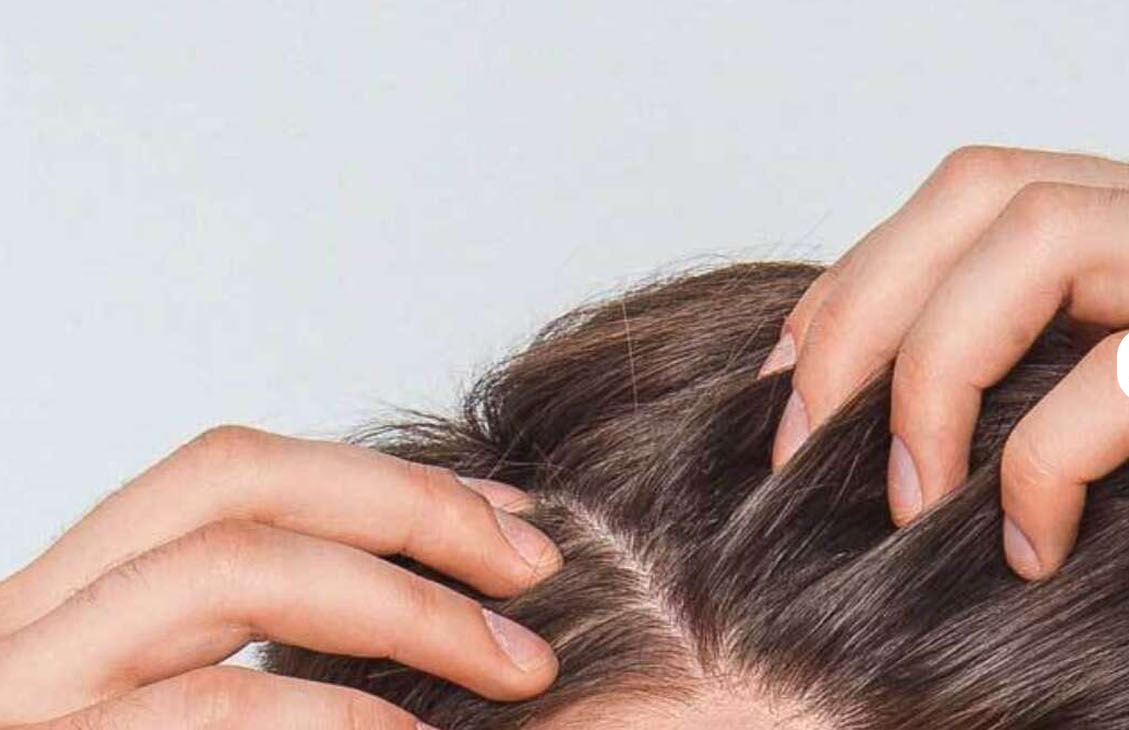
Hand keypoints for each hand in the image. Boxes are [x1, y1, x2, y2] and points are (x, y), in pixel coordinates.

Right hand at [0, 426, 561, 728]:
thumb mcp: (204, 697)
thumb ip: (291, 632)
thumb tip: (465, 585)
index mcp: (80, 598)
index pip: (234, 475)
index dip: (384, 481)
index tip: (507, 519)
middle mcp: (30, 625)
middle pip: (231, 484)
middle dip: (407, 510)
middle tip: (534, 568)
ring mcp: (27, 696)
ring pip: (226, 569)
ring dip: (406, 608)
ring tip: (519, 667)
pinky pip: (213, 709)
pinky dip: (337, 715)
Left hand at [761, 146, 1128, 579]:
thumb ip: (1044, 396)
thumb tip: (890, 442)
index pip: (978, 193)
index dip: (860, 277)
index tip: (790, 382)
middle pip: (990, 185)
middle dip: (863, 307)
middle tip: (801, 435)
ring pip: (1054, 231)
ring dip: (935, 366)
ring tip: (907, 493)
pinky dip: (1046, 463)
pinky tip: (1032, 550)